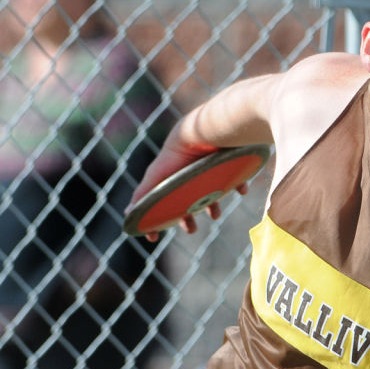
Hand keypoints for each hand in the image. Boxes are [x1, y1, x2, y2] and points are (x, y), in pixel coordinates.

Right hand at [124, 129, 248, 241]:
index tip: (154, 237)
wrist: (200, 132)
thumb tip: (127, 215)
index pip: (162, 203)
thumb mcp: (157, 178)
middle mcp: (188, 175)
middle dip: (188, 217)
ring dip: (213, 205)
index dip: (160, 219)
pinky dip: (239, 184)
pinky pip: (236, 175)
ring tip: (215, 215)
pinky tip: (241, 190)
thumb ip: (143, 196)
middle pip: (187, 200)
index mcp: (171, 180)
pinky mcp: (226, 161)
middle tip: (191, 229)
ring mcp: (207, 168)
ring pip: (211, 191)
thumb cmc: (175, 156)